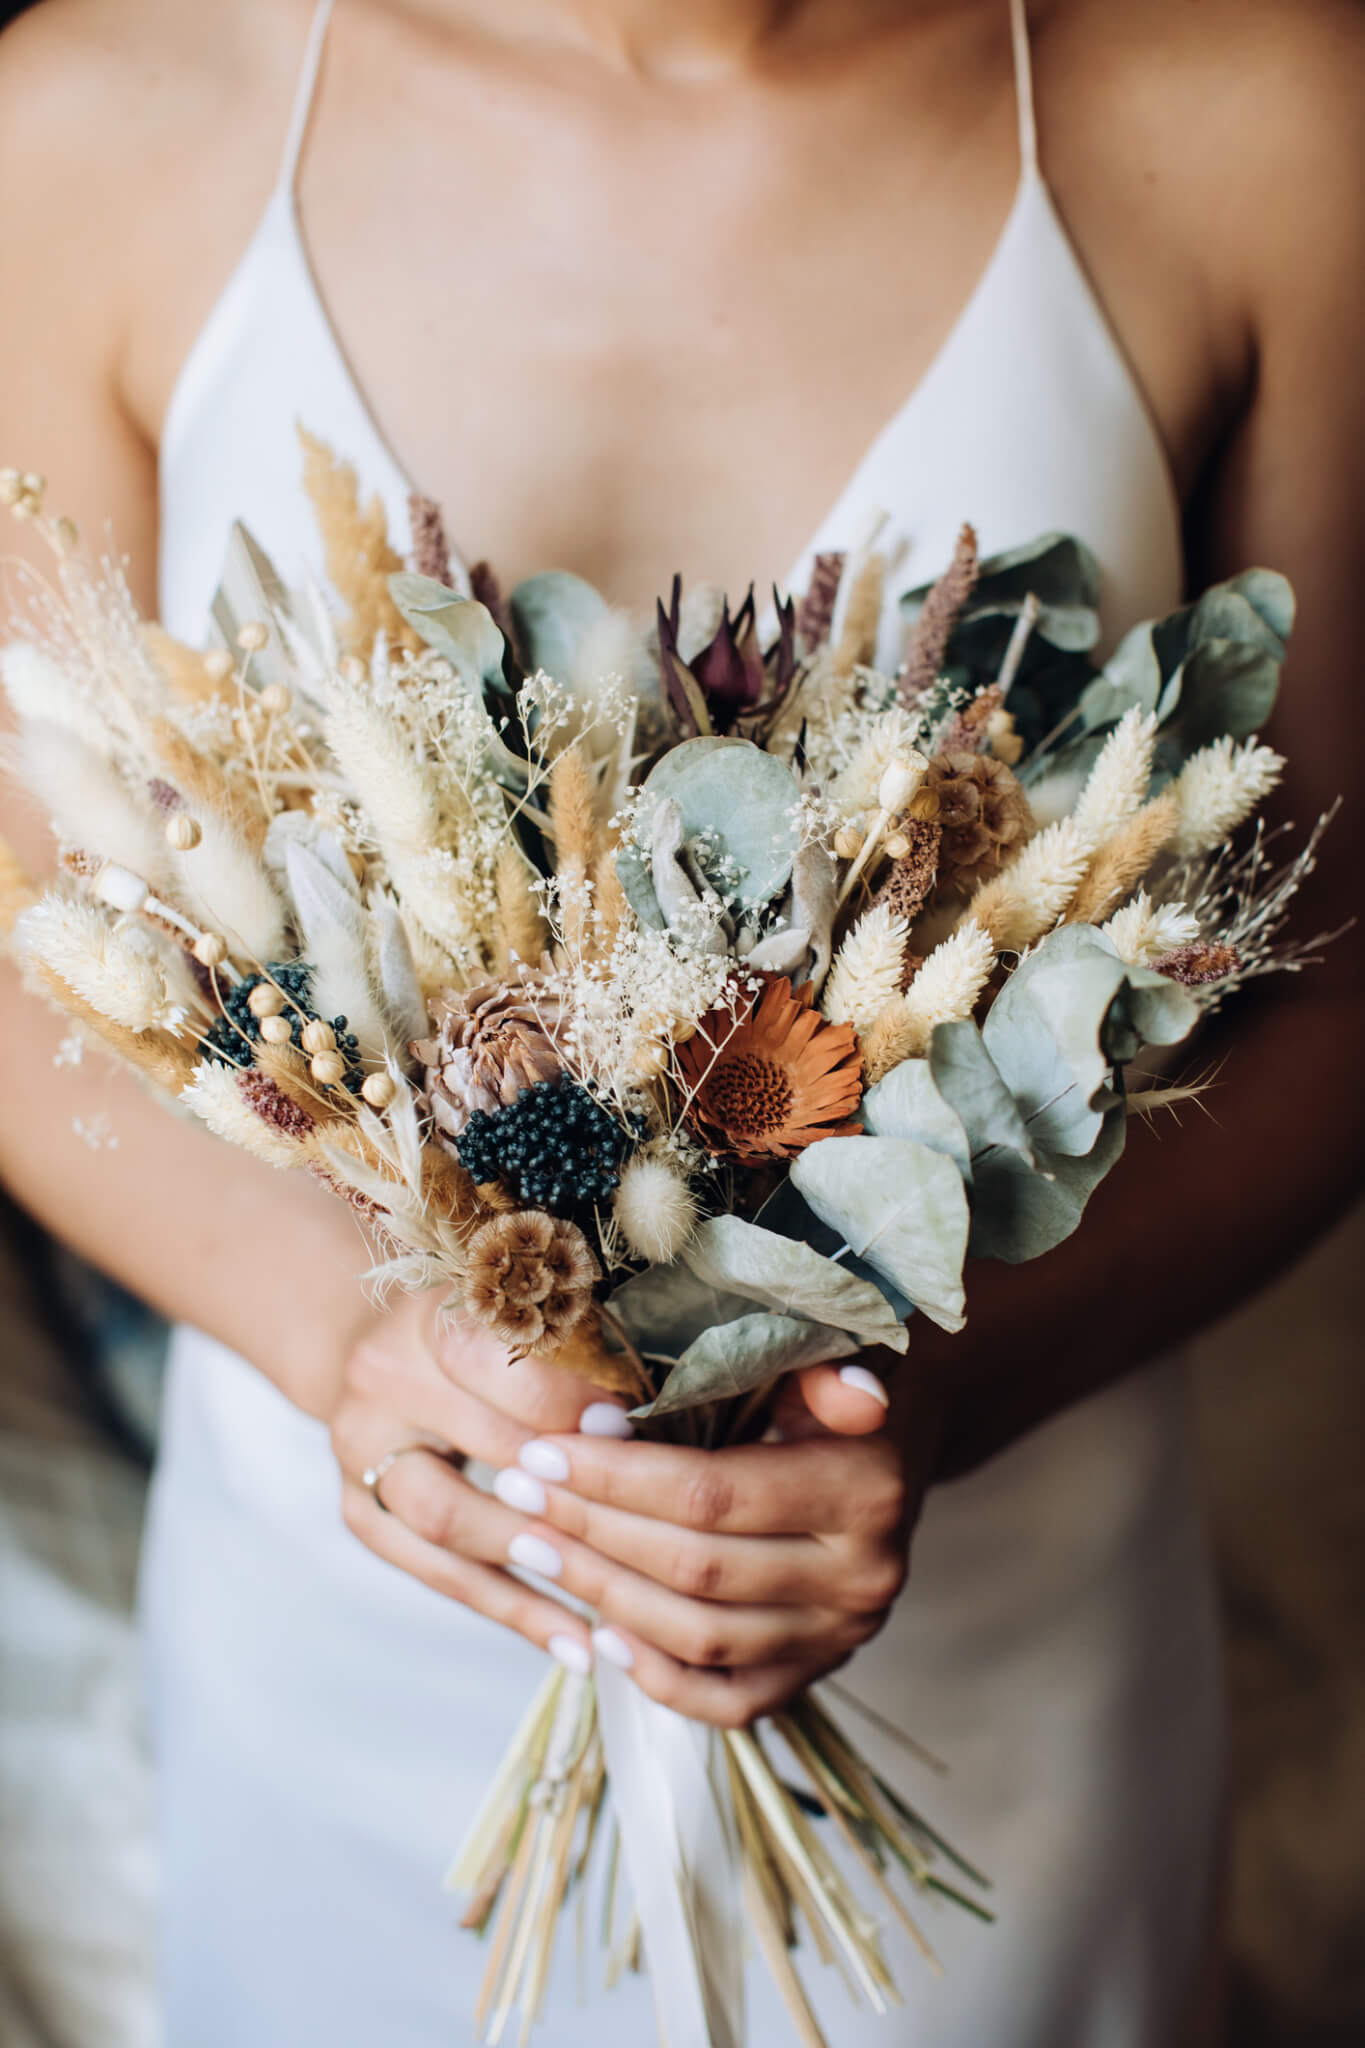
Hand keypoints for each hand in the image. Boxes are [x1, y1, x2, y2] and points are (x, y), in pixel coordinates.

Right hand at [328, 1289, 634, 1671]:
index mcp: (431, 1319)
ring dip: (540, 1561)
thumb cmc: (477, 1337)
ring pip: (451, 1519)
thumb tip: (668, 1412)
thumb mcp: (513, 1319)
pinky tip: (576, 1645)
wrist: (380, 1352)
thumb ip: (573, 1353)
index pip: (499, 1363)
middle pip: (483, 1446)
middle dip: (570, 1488)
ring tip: (616, 1604)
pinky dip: (513, 1612)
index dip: (567, 1401)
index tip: (632, 1433)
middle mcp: (385, 1381)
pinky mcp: (362, 1515)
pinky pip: (440, 1575)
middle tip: (646, 1527)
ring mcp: (361, 1453)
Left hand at [488, 1358, 946, 1726]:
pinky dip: (658, 1676)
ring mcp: (842, 1637)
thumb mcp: (817, 1357)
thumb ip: (817, 1370)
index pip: (713, 1496)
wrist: (881, 1450)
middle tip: (515, 1491)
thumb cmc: (821, 1386)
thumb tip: (852, 1391)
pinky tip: (598, 1632)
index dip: (616, 1478)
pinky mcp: (817, 1674)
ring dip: (604, 1595)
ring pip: (701, 1638)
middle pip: (697, 1570)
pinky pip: (728, 1700)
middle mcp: (865, 1576)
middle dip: (591, 1530)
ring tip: (533, 1546)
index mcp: (868, 1490)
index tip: (541, 1451)